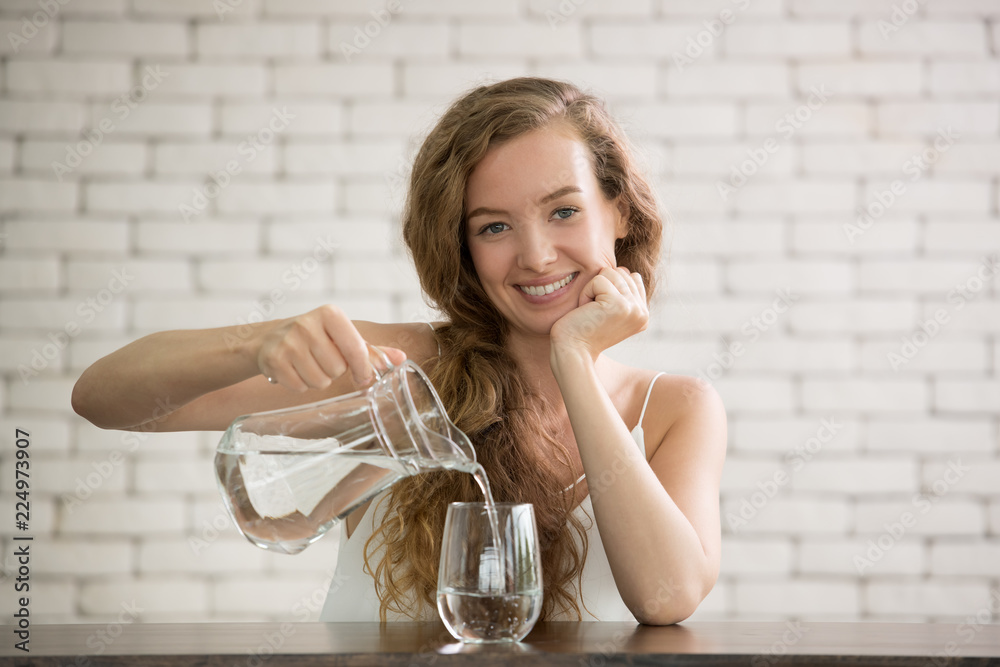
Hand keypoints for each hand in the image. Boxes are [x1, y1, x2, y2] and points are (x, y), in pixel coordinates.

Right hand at [253, 305, 405, 391]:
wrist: (269, 339)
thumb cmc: (315, 338)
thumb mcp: (342, 337)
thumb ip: (372, 350)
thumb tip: (401, 359)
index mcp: (330, 314)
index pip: (356, 349)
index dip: (363, 368)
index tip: (363, 376)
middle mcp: (307, 324)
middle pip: (338, 369)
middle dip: (334, 371)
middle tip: (322, 360)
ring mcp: (288, 342)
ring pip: (319, 381)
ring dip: (318, 380)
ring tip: (308, 364)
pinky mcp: (274, 360)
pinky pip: (300, 387)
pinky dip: (300, 384)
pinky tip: (294, 370)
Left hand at [550, 267, 648, 359]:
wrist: (572, 352)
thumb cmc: (583, 330)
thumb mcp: (608, 311)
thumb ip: (622, 292)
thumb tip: (624, 270)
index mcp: (643, 315)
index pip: (633, 278)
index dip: (609, 288)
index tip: (601, 312)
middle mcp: (642, 313)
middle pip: (621, 272)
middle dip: (601, 287)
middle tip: (593, 312)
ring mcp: (633, 309)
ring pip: (611, 273)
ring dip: (593, 289)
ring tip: (590, 311)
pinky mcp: (619, 304)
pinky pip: (598, 280)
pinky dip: (586, 293)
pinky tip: (585, 311)